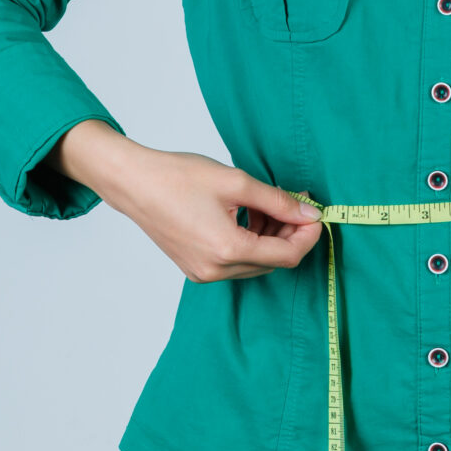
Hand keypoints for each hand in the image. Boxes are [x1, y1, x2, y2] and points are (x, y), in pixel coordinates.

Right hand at [53, 120, 322, 282]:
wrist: (134, 183)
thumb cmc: (179, 177)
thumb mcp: (237, 182)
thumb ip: (278, 201)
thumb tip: (309, 213)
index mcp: (228, 250)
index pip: (287, 256)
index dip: (308, 236)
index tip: (316, 214)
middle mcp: (215, 270)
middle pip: (273, 262)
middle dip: (290, 235)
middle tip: (296, 203)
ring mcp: (203, 272)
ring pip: (255, 263)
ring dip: (271, 238)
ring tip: (270, 206)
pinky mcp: (195, 268)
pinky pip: (235, 262)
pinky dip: (250, 243)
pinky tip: (250, 216)